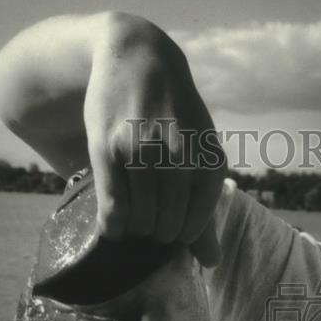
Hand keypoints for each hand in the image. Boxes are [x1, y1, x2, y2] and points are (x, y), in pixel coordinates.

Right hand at [83, 15, 224, 265]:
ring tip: (131, 216)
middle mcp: (178, 155)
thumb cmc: (173, 116)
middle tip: (146, 220)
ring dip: (133, 229)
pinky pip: (113, 208)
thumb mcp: (199, 153)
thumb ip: (204, 208)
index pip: (192, 227)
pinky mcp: (108, 148)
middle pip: (164, 227)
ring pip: (138, 220)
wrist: (136, 57)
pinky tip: (112, 226)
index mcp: (208, 159)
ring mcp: (142, 151)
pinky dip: (112, 226)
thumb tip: (211, 263)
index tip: (168, 224)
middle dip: (154, 232)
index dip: (178, 234)